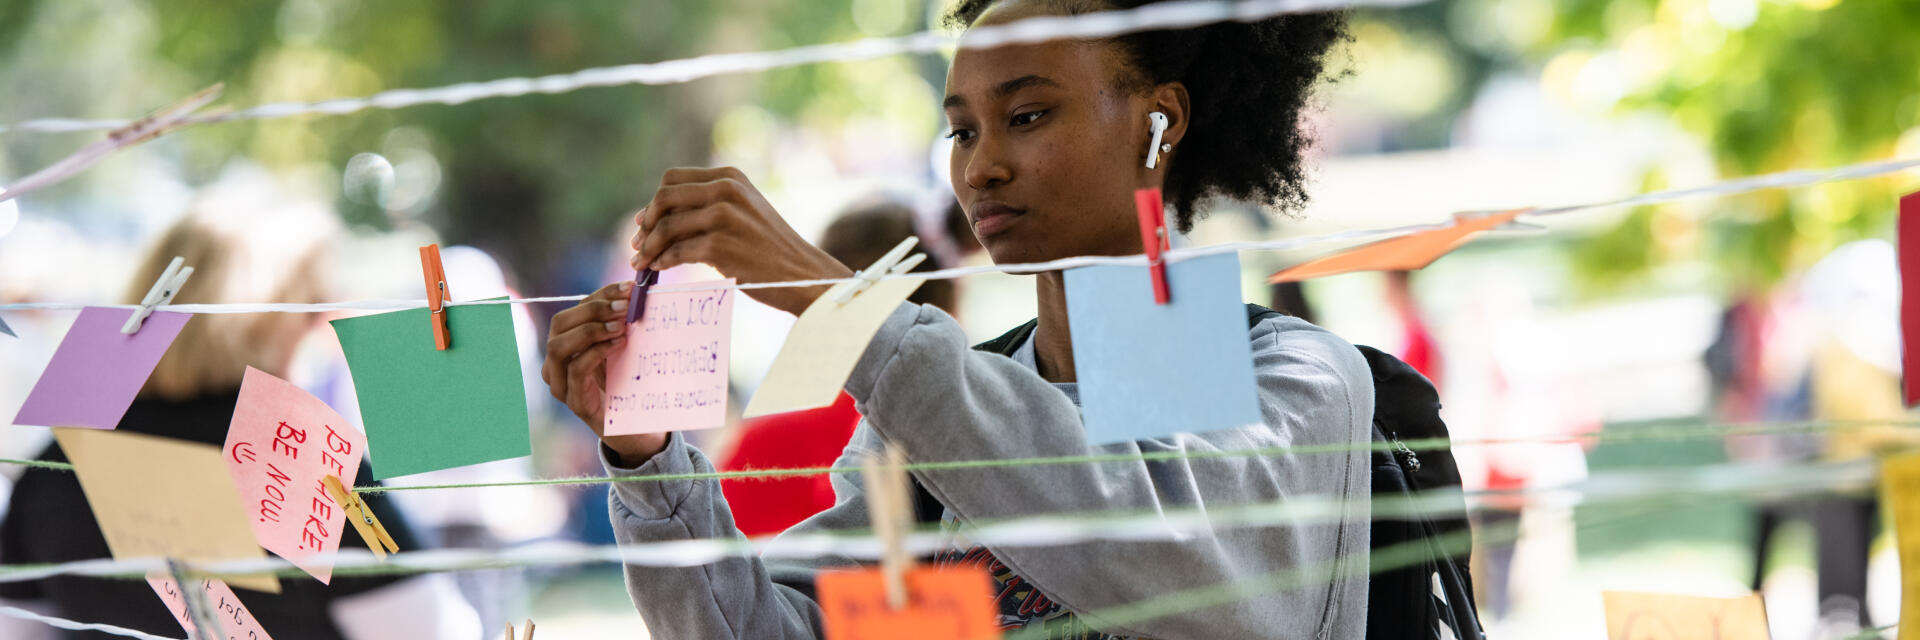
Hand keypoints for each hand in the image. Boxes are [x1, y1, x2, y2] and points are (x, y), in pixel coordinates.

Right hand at [541, 281, 666, 464]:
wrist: (637, 430)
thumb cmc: (630, 386)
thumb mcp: (624, 350)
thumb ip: (621, 325)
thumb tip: (637, 291)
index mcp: (567, 347)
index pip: (573, 311)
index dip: (598, 296)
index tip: (627, 287)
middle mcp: (556, 365)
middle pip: (559, 325)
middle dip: (592, 310)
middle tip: (624, 306)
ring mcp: (562, 385)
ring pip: (559, 346)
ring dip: (590, 330)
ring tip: (619, 325)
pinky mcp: (575, 403)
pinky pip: (575, 370)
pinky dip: (595, 353)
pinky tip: (617, 344)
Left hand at [632, 166, 854, 315]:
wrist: (802, 274)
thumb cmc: (770, 248)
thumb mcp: (745, 211)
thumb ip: (709, 205)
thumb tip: (658, 216)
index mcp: (730, 177)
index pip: (672, 179)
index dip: (653, 202)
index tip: (644, 222)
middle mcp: (726, 190)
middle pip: (663, 198)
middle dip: (646, 223)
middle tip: (638, 244)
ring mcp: (723, 217)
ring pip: (666, 227)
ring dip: (648, 247)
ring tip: (642, 262)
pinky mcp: (720, 246)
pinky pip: (676, 252)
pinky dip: (662, 261)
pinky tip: (660, 269)